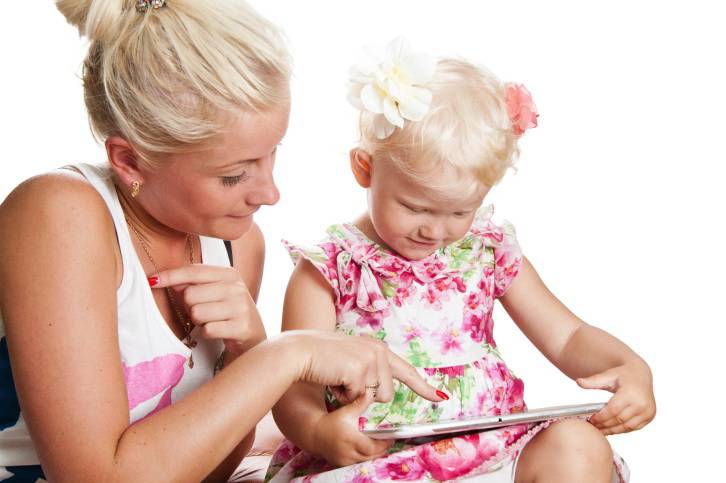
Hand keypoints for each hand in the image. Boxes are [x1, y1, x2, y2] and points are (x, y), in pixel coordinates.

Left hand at [153, 265, 265, 357]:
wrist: (253, 337)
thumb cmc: (227, 313)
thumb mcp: (213, 293)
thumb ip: (191, 283)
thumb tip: (162, 279)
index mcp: (230, 274)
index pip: (193, 271)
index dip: (170, 275)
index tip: (152, 281)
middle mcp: (237, 287)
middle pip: (191, 294)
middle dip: (190, 307)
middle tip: (203, 311)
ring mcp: (241, 307)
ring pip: (197, 313)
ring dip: (199, 321)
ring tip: (212, 321)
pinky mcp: (242, 327)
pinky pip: (207, 329)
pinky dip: (208, 333)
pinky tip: (219, 331)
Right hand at [287, 330, 444, 404]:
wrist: (299, 351)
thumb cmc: (320, 359)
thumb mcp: (351, 361)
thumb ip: (369, 372)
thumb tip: (381, 394)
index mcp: (378, 349)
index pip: (406, 371)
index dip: (423, 387)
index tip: (440, 397)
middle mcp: (379, 352)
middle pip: (386, 394)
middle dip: (366, 397)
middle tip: (345, 380)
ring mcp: (372, 360)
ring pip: (375, 399)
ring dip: (355, 397)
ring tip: (339, 378)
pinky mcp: (361, 370)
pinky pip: (358, 399)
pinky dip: (344, 396)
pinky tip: (333, 379)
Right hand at [312, 391, 391, 465]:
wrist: (315, 434)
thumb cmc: (332, 421)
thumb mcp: (346, 412)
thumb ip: (360, 403)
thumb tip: (370, 392)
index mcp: (350, 439)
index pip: (371, 447)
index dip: (383, 444)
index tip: (391, 438)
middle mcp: (347, 452)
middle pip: (370, 456)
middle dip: (381, 450)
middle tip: (389, 441)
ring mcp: (345, 460)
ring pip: (365, 460)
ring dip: (374, 454)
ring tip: (381, 445)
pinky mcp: (342, 464)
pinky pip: (358, 463)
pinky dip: (365, 458)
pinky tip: (369, 450)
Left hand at [577, 360, 655, 435]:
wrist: (640, 374)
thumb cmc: (622, 374)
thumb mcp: (607, 375)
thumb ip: (593, 381)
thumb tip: (578, 382)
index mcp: (631, 393)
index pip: (613, 410)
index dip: (601, 417)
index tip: (591, 420)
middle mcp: (642, 403)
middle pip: (619, 419)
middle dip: (604, 425)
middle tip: (593, 427)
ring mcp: (648, 411)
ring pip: (627, 426)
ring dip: (612, 430)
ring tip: (600, 430)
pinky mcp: (650, 416)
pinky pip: (634, 427)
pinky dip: (621, 430)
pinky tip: (611, 429)